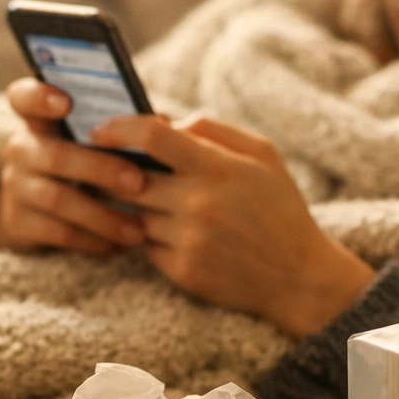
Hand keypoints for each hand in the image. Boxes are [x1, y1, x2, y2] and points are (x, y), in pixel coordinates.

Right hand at [0, 78, 148, 253]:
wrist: (40, 219)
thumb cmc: (84, 169)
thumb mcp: (94, 146)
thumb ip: (123, 131)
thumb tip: (165, 123)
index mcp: (41, 122)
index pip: (23, 97)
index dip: (39, 96)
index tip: (66, 102)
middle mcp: (22, 150)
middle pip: (55, 155)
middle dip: (100, 169)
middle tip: (137, 182)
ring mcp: (16, 187)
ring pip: (59, 199)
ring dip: (102, 215)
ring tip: (137, 230)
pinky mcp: (18, 223)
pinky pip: (58, 232)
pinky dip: (93, 239)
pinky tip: (118, 244)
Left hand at [91, 114, 375, 336]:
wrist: (299, 277)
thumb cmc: (280, 208)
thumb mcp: (263, 155)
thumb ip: (214, 130)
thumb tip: (168, 122)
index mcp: (219, 168)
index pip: (151, 137)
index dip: (118, 128)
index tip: (100, 130)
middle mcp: (198, 204)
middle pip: (131, 179)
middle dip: (126, 174)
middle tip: (131, 173)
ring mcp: (188, 241)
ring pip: (136, 214)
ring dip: (145, 208)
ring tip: (174, 209)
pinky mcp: (182, 272)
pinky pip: (146, 247)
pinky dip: (157, 240)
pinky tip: (185, 238)